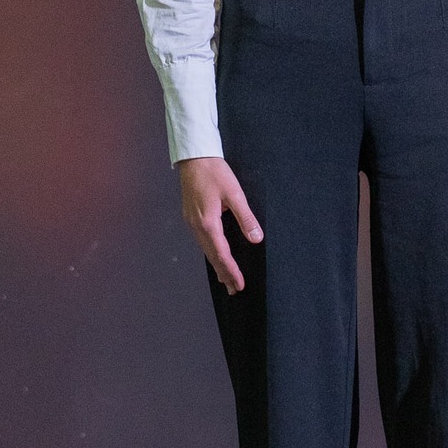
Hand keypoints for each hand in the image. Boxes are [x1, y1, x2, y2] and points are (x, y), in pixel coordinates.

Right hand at [178, 156, 262, 293]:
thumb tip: (256, 238)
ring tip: (225, 280)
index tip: (239, 284)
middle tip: (233, 290)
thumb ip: (246, 218)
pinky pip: (202, 241)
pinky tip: (215, 256)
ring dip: (216, 265)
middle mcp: (196, 226)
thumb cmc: (214, 172)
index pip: (221, 254)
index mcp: (207, 223)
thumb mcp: (235, 194)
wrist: (193, 157)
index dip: (231, 271)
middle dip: (223, 273)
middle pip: (212, 256)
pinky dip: (211, 253)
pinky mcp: (191, 216)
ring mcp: (191, 222)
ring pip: (206, 250)